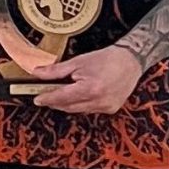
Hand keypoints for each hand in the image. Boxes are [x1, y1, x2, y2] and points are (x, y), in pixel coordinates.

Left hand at [29, 43, 146, 113]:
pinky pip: (89, 109)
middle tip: (45, 95)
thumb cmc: (107, 58)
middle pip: (68, 106)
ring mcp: (106, 107)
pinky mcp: (110, 109)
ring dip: (67, 103)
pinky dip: (80, 104)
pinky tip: (78, 95)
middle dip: (55, 101)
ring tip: (60, 93)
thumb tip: (37, 73)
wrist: (131, 61)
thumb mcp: (78, 61)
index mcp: (90, 88)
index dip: (47, 98)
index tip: (37, 99)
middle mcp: (99, 101)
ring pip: (78, 110)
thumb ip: (56, 70)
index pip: (62, 97)